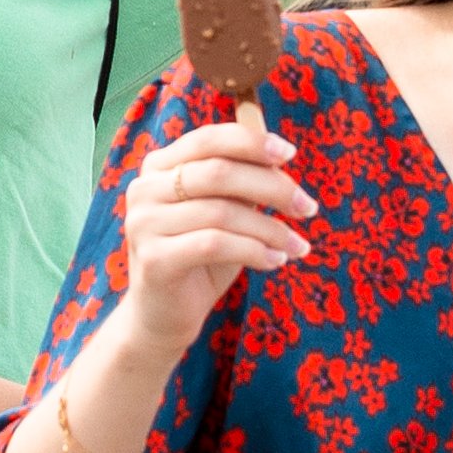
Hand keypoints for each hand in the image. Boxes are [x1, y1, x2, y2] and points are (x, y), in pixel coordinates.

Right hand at [109, 118, 311, 363]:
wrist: (164, 314)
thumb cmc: (201, 257)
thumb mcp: (223, 212)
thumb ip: (240, 184)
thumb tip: (279, 158)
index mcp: (159, 166)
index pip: (208, 139)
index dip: (251, 142)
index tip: (290, 154)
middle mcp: (144, 189)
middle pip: (219, 172)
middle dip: (273, 188)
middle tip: (308, 208)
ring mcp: (144, 223)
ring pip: (223, 212)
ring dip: (270, 229)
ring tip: (297, 245)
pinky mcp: (154, 259)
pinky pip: (216, 244)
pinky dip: (255, 251)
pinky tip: (275, 261)